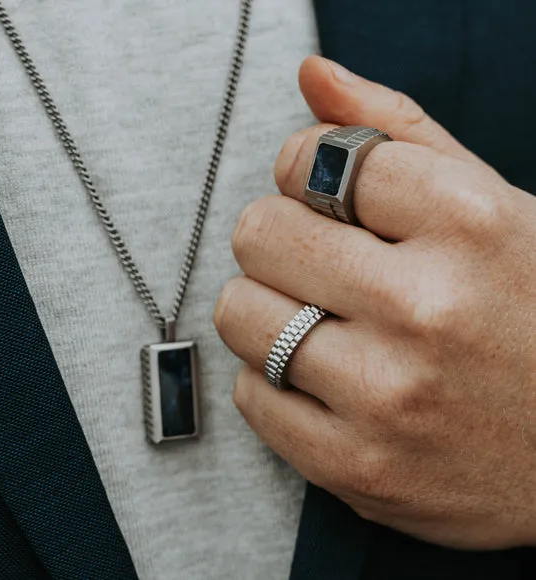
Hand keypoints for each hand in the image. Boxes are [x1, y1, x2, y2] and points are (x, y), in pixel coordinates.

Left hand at [214, 55, 535, 549]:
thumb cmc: (529, 315)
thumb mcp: (489, 206)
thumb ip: (395, 131)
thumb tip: (312, 76)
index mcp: (468, 222)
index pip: (311, 160)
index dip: (307, 172)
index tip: (325, 197)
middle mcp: (425, 308)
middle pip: (258, 234)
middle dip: (279, 240)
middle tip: (317, 263)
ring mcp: (387, 397)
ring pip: (239, 314)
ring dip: (266, 309)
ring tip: (318, 321)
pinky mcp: (355, 468)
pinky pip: (250, 396)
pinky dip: (272, 380)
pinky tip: (322, 380)